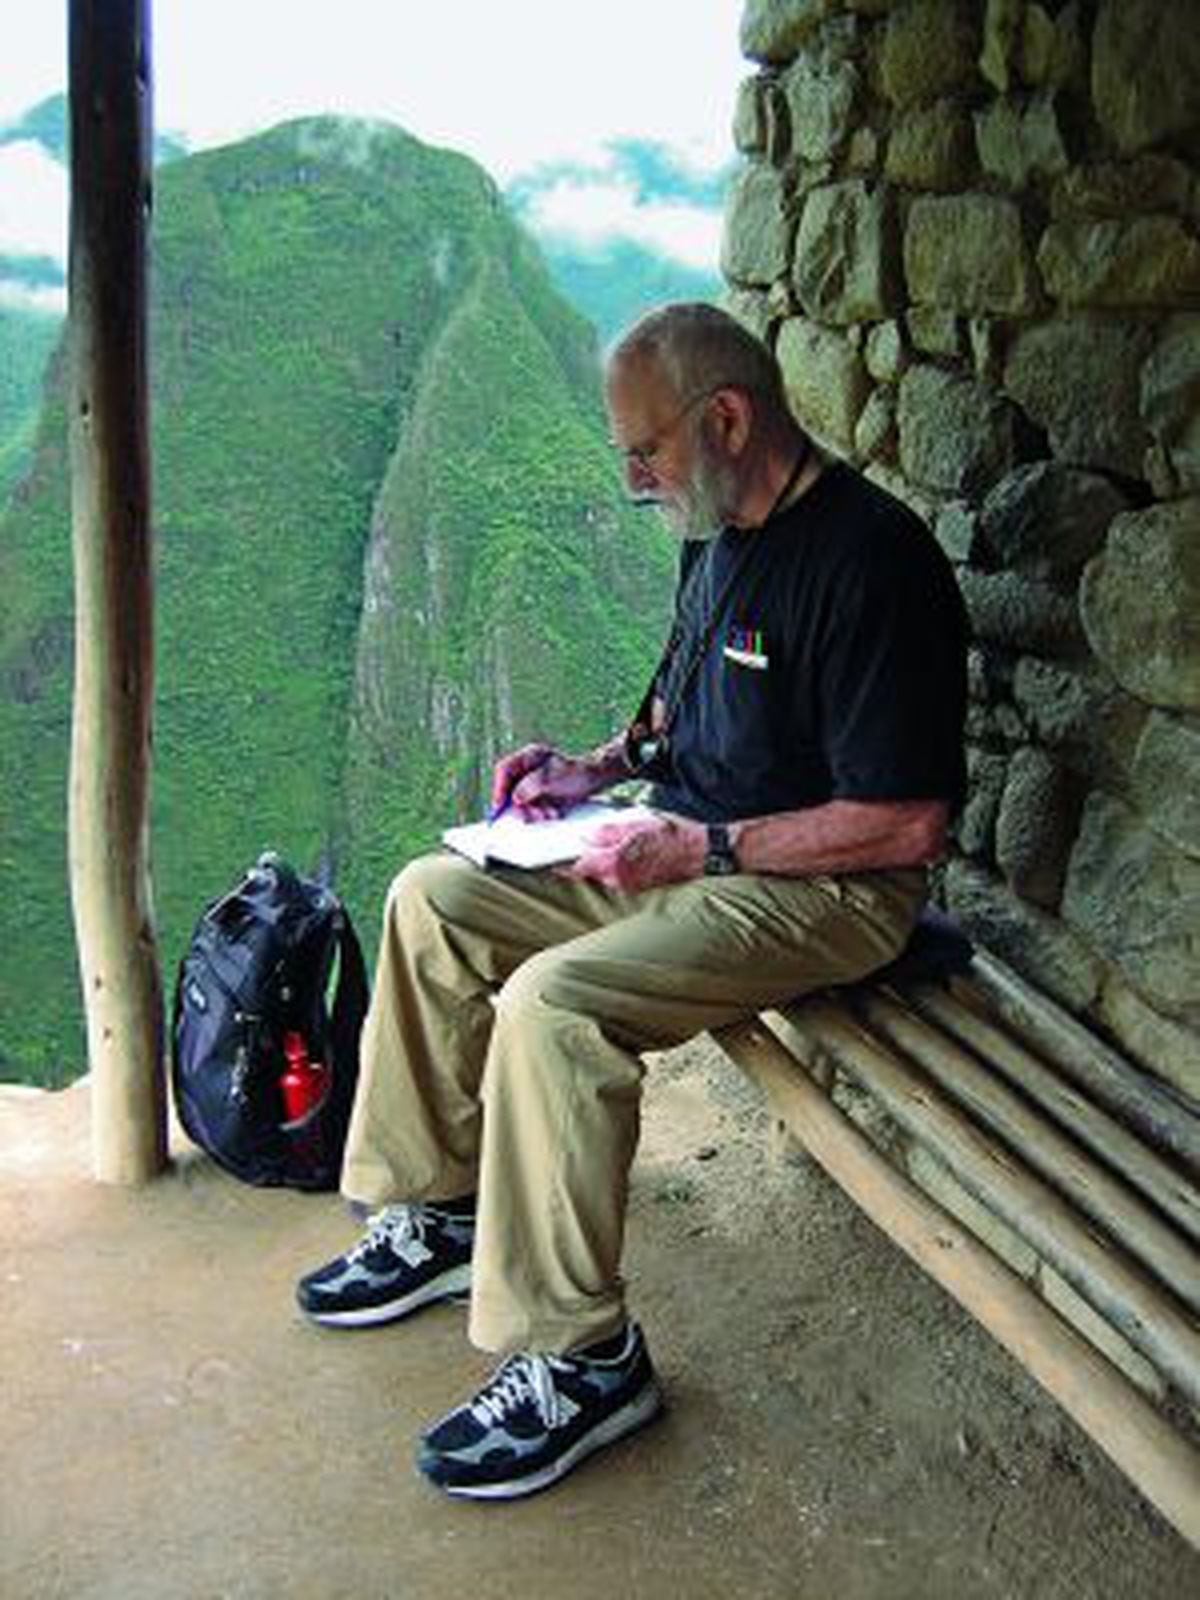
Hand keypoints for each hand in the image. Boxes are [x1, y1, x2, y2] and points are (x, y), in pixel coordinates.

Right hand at [490, 744, 602, 820]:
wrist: (597, 779)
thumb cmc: (578, 772)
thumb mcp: (554, 777)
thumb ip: (532, 785)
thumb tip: (515, 797)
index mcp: (529, 756)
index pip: (504, 770)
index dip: (499, 788)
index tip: (500, 805)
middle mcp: (528, 769)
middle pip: (510, 789)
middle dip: (519, 805)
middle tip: (528, 816)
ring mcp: (534, 783)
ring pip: (521, 802)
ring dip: (533, 811)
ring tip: (548, 814)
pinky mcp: (541, 795)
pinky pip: (533, 808)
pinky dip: (541, 813)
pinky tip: (554, 813)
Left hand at [568, 813, 704, 892]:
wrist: (700, 852)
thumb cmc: (673, 834)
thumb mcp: (637, 823)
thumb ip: (609, 832)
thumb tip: (587, 837)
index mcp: (616, 862)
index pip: (580, 867)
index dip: (564, 863)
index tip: (553, 859)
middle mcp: (621, 880)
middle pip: (590, 873)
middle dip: (583, 861)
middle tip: (579, 847)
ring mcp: (630, 886)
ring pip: (604, 876)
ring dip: (599, 864)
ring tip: (603, 847)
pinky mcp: (639, 887)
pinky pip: (617, 879)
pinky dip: (613, 868)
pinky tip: (621, 854)